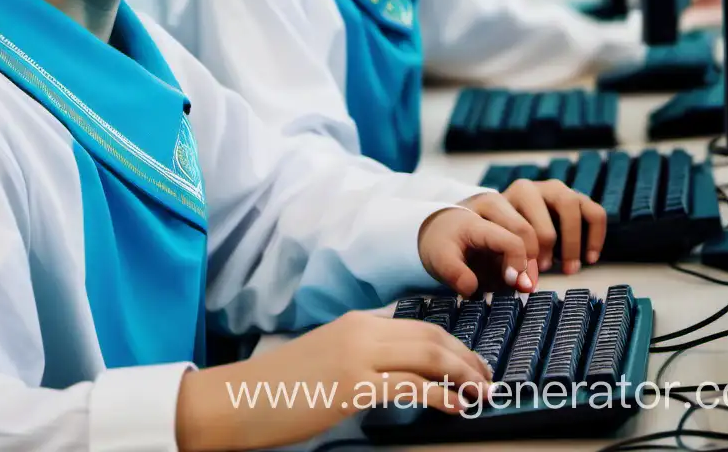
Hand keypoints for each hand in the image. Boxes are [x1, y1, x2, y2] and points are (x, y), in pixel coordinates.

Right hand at [175, 310, 490, 450]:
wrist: (240, 398)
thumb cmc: (280, 387)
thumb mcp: (328, 360)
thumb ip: (363, 359)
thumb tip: (400, 376)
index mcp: (356, 322)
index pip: (418, 325)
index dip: (452, 343)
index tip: (472, 362)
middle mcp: (361, 330)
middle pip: (430, 336)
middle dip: (466, 356)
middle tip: (487, 378)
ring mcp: (357, 356)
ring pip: (427, 355)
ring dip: (462, 373)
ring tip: (481, 392)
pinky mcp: (352, 385)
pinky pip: (410, 387)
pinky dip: (441, 395)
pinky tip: (455, 406)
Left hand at [418, 206, 534, 295]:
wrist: (438, 226)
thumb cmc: (440, 243)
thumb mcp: (438, 258)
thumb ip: (454, 273)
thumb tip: (471, 289)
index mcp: (478, 214)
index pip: (511, 239)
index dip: (518, 264)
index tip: (512, 283)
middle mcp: (496, 204)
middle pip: (528, 233)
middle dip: (530, 264)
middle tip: (524, 288)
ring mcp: (507, 207)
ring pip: (535, 232)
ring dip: (534, 260)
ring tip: (524, 283)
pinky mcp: (513, 216)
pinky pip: (532, 235)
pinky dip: (532, 256)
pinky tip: (524, 274)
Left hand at [462, 180, 606, 274]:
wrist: (498, 229)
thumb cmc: (492, 246)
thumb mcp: (487, 255)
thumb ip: (503, 266)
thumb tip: (524, 285)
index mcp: (499, 198)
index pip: (516, 223)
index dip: (524, 253)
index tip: (525, 277)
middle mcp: (525, 189)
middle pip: (539, 208)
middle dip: (546, 243)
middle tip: (543, 270)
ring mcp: (552, 190)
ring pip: (570, 203)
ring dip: (572, 239)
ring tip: (569, 268)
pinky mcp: (575, 198)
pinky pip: (594, 212)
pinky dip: (596, 235)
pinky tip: (589, 259)